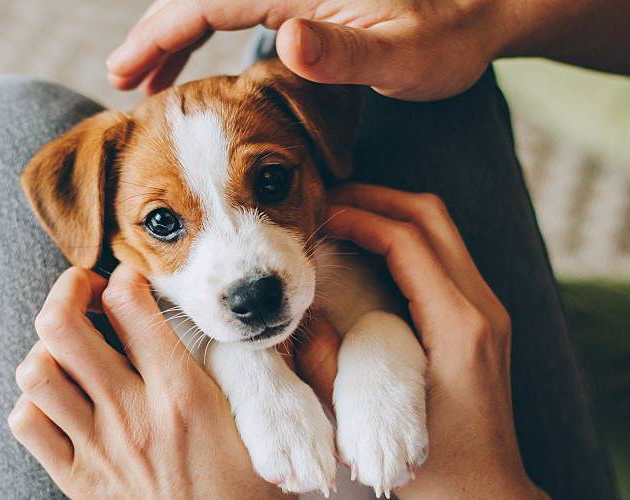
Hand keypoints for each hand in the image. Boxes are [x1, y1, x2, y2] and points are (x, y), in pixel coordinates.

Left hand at [9, 264, 287, 499]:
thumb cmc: (247, 490)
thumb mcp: (255, 423)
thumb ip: (237, 370)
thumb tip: (223, 324)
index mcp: (182, 392)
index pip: (130, 304)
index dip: (125, 276)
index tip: (132, 280)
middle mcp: (131, 413)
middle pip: (62, 326)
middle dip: (68, 290)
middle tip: (87, 292)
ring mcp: (98, 448)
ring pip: (36, 371)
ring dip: (48, 348)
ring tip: (72, 348)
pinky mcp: (78, 480)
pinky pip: (27, 424)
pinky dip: (35, 402)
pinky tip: (63, 400)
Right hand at [107, 0, 504, 99]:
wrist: (484, 9)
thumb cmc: (451, 37)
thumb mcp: (406, 55)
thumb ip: (345, 53)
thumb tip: (285, 39)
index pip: (209, 3)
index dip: (159, 34)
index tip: (123, 72)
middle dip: (155, 35)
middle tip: (121, 80)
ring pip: (215, 3)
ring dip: (177, 36)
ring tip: (149, 79)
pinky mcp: (306, 1)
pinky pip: (239, 10)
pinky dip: (209, 36)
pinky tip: (205, 69)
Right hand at [294, 184, 546, 498]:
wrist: (489, 496)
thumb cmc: (436, 469)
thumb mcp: (368, 421)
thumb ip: (326, 366)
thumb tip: (299, 314)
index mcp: (458, 326)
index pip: (407, 239)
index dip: (358, 217)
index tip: (318, 215)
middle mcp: (481, 307)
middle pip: (431, 216)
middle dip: (376, 197)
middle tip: (326, 201)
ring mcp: (487, 310)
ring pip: (440, 229)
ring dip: (389, 213)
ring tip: (341, 217)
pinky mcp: (480, 319)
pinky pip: (442, 255)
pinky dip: (402, 239)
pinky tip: (366, 251)